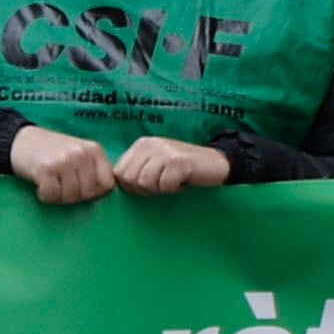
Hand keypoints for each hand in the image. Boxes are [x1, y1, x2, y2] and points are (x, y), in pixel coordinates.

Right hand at [10, 123, 112, 205]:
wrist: (20, 139)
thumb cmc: (51, 151)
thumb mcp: (78, 154)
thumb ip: (92, 169)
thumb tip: (103, 194)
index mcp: (94, 150)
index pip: (107, 184)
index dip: (94, 192)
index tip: (80, 187)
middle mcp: (81, 154)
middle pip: (88, 193)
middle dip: (74, 196)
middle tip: (61, 186)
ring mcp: (64, 161)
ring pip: (70, 196)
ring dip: (58, 196)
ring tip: (50, 183)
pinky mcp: (46, 168)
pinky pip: (52, 195)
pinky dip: (44, 195)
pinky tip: (40, 184)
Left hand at [112, 135, 232, 196]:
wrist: (217, 164)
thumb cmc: (183, 170)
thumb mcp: (156, 166)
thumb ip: (137, 171)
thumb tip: (116, 186)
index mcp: (141, 145)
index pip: (119, 172)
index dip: (131, 186)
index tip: (151, 186)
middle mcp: (150, 144)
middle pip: (129, 179)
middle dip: (145, 189)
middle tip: (164, 185)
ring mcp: (164, 151)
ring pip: (144, 182)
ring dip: (160, 189)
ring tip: (174, 182)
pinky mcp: (178, 161)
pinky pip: (164, 185)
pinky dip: (174, 189)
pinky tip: (183, 182)